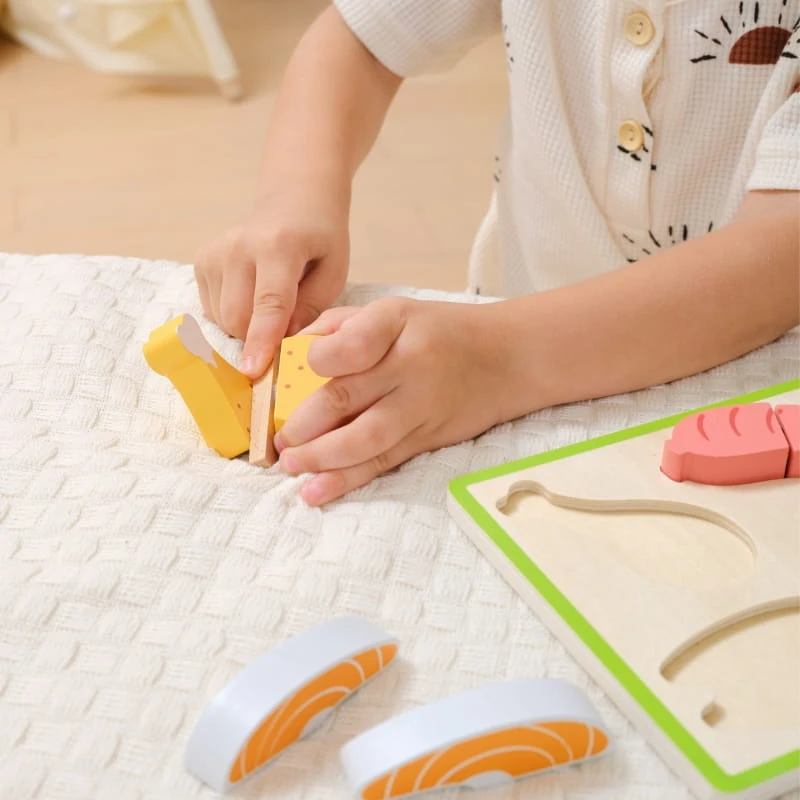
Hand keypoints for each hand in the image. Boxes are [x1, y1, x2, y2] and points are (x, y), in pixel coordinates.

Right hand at [193, 175, 350, 377]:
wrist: (294, 200)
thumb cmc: (320, 239)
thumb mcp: (334, 272)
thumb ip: (312, 308)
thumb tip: (283, 342)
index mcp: (279, 246)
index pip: (269, 302)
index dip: (262, 340)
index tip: (253, 370)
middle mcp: (238, 247)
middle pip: (238, 318)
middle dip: (260, 338)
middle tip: (286, 328)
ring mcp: (215, 253)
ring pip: (222, 319)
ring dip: (247, 327)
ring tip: (271, 303)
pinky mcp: (202, 261)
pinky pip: (212, 311)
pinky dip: (233, 315)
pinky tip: (252, 295)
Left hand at [273, 297, 509, 504]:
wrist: (508, 357)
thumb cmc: (442, 331)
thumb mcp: (395, 311)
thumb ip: (341, 326)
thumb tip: (289, 352)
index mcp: (397, 323)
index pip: (350, 343)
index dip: (316, 361)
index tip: (292, 373)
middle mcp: (410, 365)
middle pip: (347, 397)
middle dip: (303, 424)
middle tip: (277, 439)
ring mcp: (421, 405)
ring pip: (365, 438)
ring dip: (321, 458)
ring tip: (291, 467)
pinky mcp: (428, 437)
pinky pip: (384, 461)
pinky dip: (348, 479)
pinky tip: (317, 491)